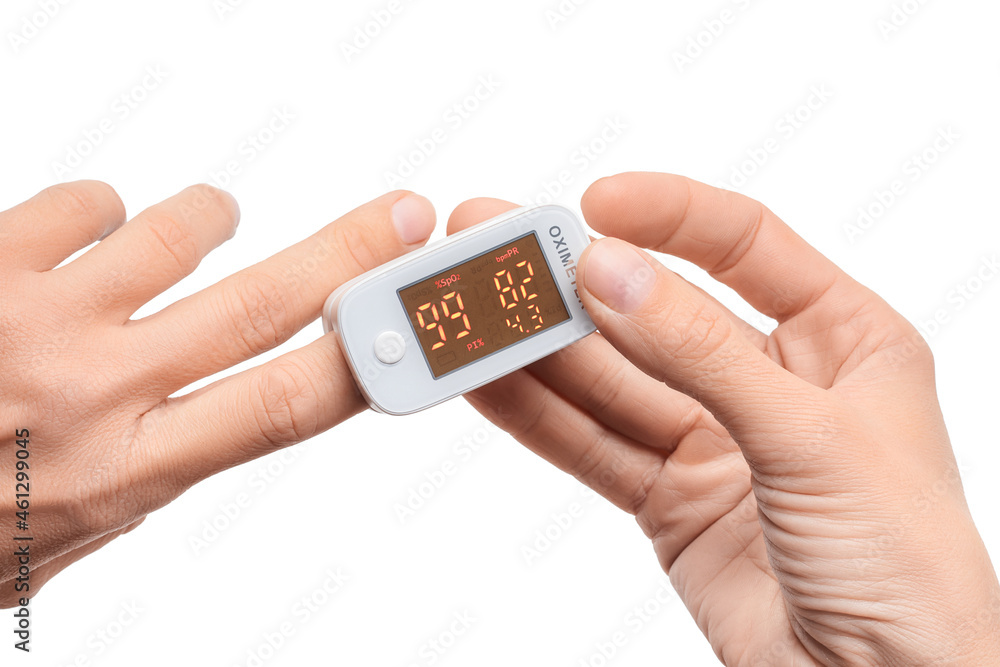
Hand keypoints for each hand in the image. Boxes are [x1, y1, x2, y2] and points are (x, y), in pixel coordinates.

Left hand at [0, 181, 434, 604]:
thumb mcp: (65, 532)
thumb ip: (146, 467)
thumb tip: (203, 411)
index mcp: (127, 471)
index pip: (288, 407)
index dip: (368, 359)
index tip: (423, 327)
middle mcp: (94, 389)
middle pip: (264, 303)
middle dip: (353, 250)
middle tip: (405, 214)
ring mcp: (34, 316)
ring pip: (176, 229)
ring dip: (207, 219)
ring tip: (204, 223)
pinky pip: (83, 201)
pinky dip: (101, 212)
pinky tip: (82, 239)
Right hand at [445, 173, 999, 665]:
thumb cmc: (908, 571)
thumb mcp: (814, 440)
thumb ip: (706, 354)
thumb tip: (615, 275)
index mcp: (843, 339)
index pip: (745, 245)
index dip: (667, 216)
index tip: (593, 204)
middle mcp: (773, 380)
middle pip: (657, 311)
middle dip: (576, 281)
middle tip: (500, 248)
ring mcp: (715, 440)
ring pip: (612, 380)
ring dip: (543, 347)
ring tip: (474, 314)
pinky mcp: (670, 497)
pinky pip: (594, 442)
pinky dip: (539, 415)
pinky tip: (490, 380)